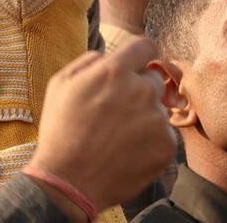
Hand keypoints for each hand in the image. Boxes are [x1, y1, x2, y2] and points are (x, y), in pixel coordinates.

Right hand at [26, 37, 174, 215]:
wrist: (70, 181)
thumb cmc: (60, 130)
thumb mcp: (60, 84)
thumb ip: (88, 62)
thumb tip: (107, 56)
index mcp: (114, 71)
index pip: (145, 45)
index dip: (140, 54)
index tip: (137, 64)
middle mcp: (141, 90)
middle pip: (152, 79)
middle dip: (138, 90)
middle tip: (117, 111)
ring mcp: (157, 119)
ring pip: (156, 109)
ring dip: (143, 117)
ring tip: (117, 137)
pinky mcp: (166, 145)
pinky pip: (163, 134)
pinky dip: (149, 141)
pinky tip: (127, 151)